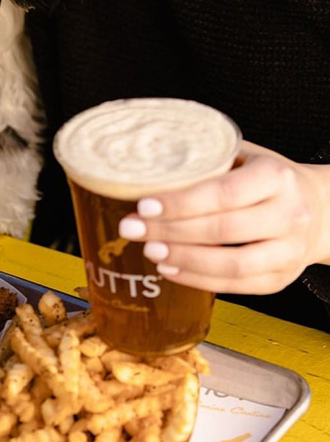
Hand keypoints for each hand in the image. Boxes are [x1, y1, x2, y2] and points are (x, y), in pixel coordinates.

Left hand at [117, 141, 329, 293]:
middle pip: (223, 230)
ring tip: (149, 250)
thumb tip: (143, 166)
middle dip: (170, 231)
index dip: (181, 202)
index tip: (143, 205)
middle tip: (132, 228)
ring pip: (232, 264)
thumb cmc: (266, 178)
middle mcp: (289, 214)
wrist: (321, 208)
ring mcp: (289, 251)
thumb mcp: (243, 156)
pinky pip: (237, 285)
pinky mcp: (281, 278)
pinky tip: (170, 269)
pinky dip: (199, 279)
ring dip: (184, 259)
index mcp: (276, 176)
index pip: (223, 193)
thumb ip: (204, 160)